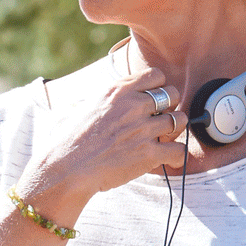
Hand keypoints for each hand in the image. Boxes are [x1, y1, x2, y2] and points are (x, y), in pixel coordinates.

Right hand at [17, 64, 193, 224]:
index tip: (150, 100)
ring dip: (174, 130)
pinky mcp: (149, 154)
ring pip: (180, 120)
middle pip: (173, 94)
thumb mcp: (77, 109)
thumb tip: (85, 102)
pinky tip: (169, 159)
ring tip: (162, 138)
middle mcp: (133, 106)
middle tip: (158, 120)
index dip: (157, 87)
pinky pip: (179, 150)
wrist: (65, 170)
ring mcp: (143, 129)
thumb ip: (93, 101)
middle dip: (169, 106)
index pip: (155, 75)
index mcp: (117, 91)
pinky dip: (177, 156)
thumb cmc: (65, 142)